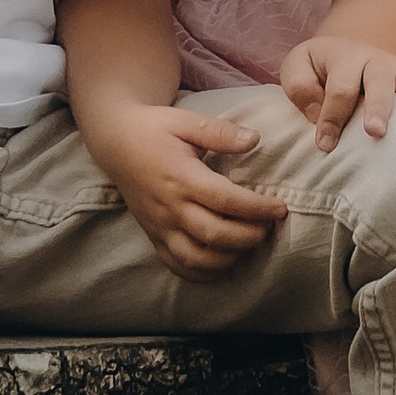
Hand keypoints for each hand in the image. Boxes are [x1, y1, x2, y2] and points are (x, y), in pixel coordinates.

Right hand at [91, 100, 287, 279]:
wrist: (115, 143)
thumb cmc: (155, 130)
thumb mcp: (186, 120)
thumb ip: (220, 132)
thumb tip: (255, 138)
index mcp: (181, 177)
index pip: (224, 200)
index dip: (256, 208)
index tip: (280, 209)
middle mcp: (169, 207)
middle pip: (214, 235)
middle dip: (249, 236)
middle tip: (268, 228)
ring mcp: (160, 226)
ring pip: (196, 258)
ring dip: (229, 258)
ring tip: (249, 245)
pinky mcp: (153, 236)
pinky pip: (177, 265)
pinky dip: (203, 274)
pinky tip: (225, 267)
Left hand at [280, 32, 395, 147]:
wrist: (343, 47)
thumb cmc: (318, 67)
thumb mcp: (297, 67)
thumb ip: (301, 88)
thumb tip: (319, 115)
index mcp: (344, 58)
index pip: (338, 90)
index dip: (331, 118)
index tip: (325, 145)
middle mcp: (375, 61)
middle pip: (378, 82)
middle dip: (379, 106)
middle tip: (376, 131)